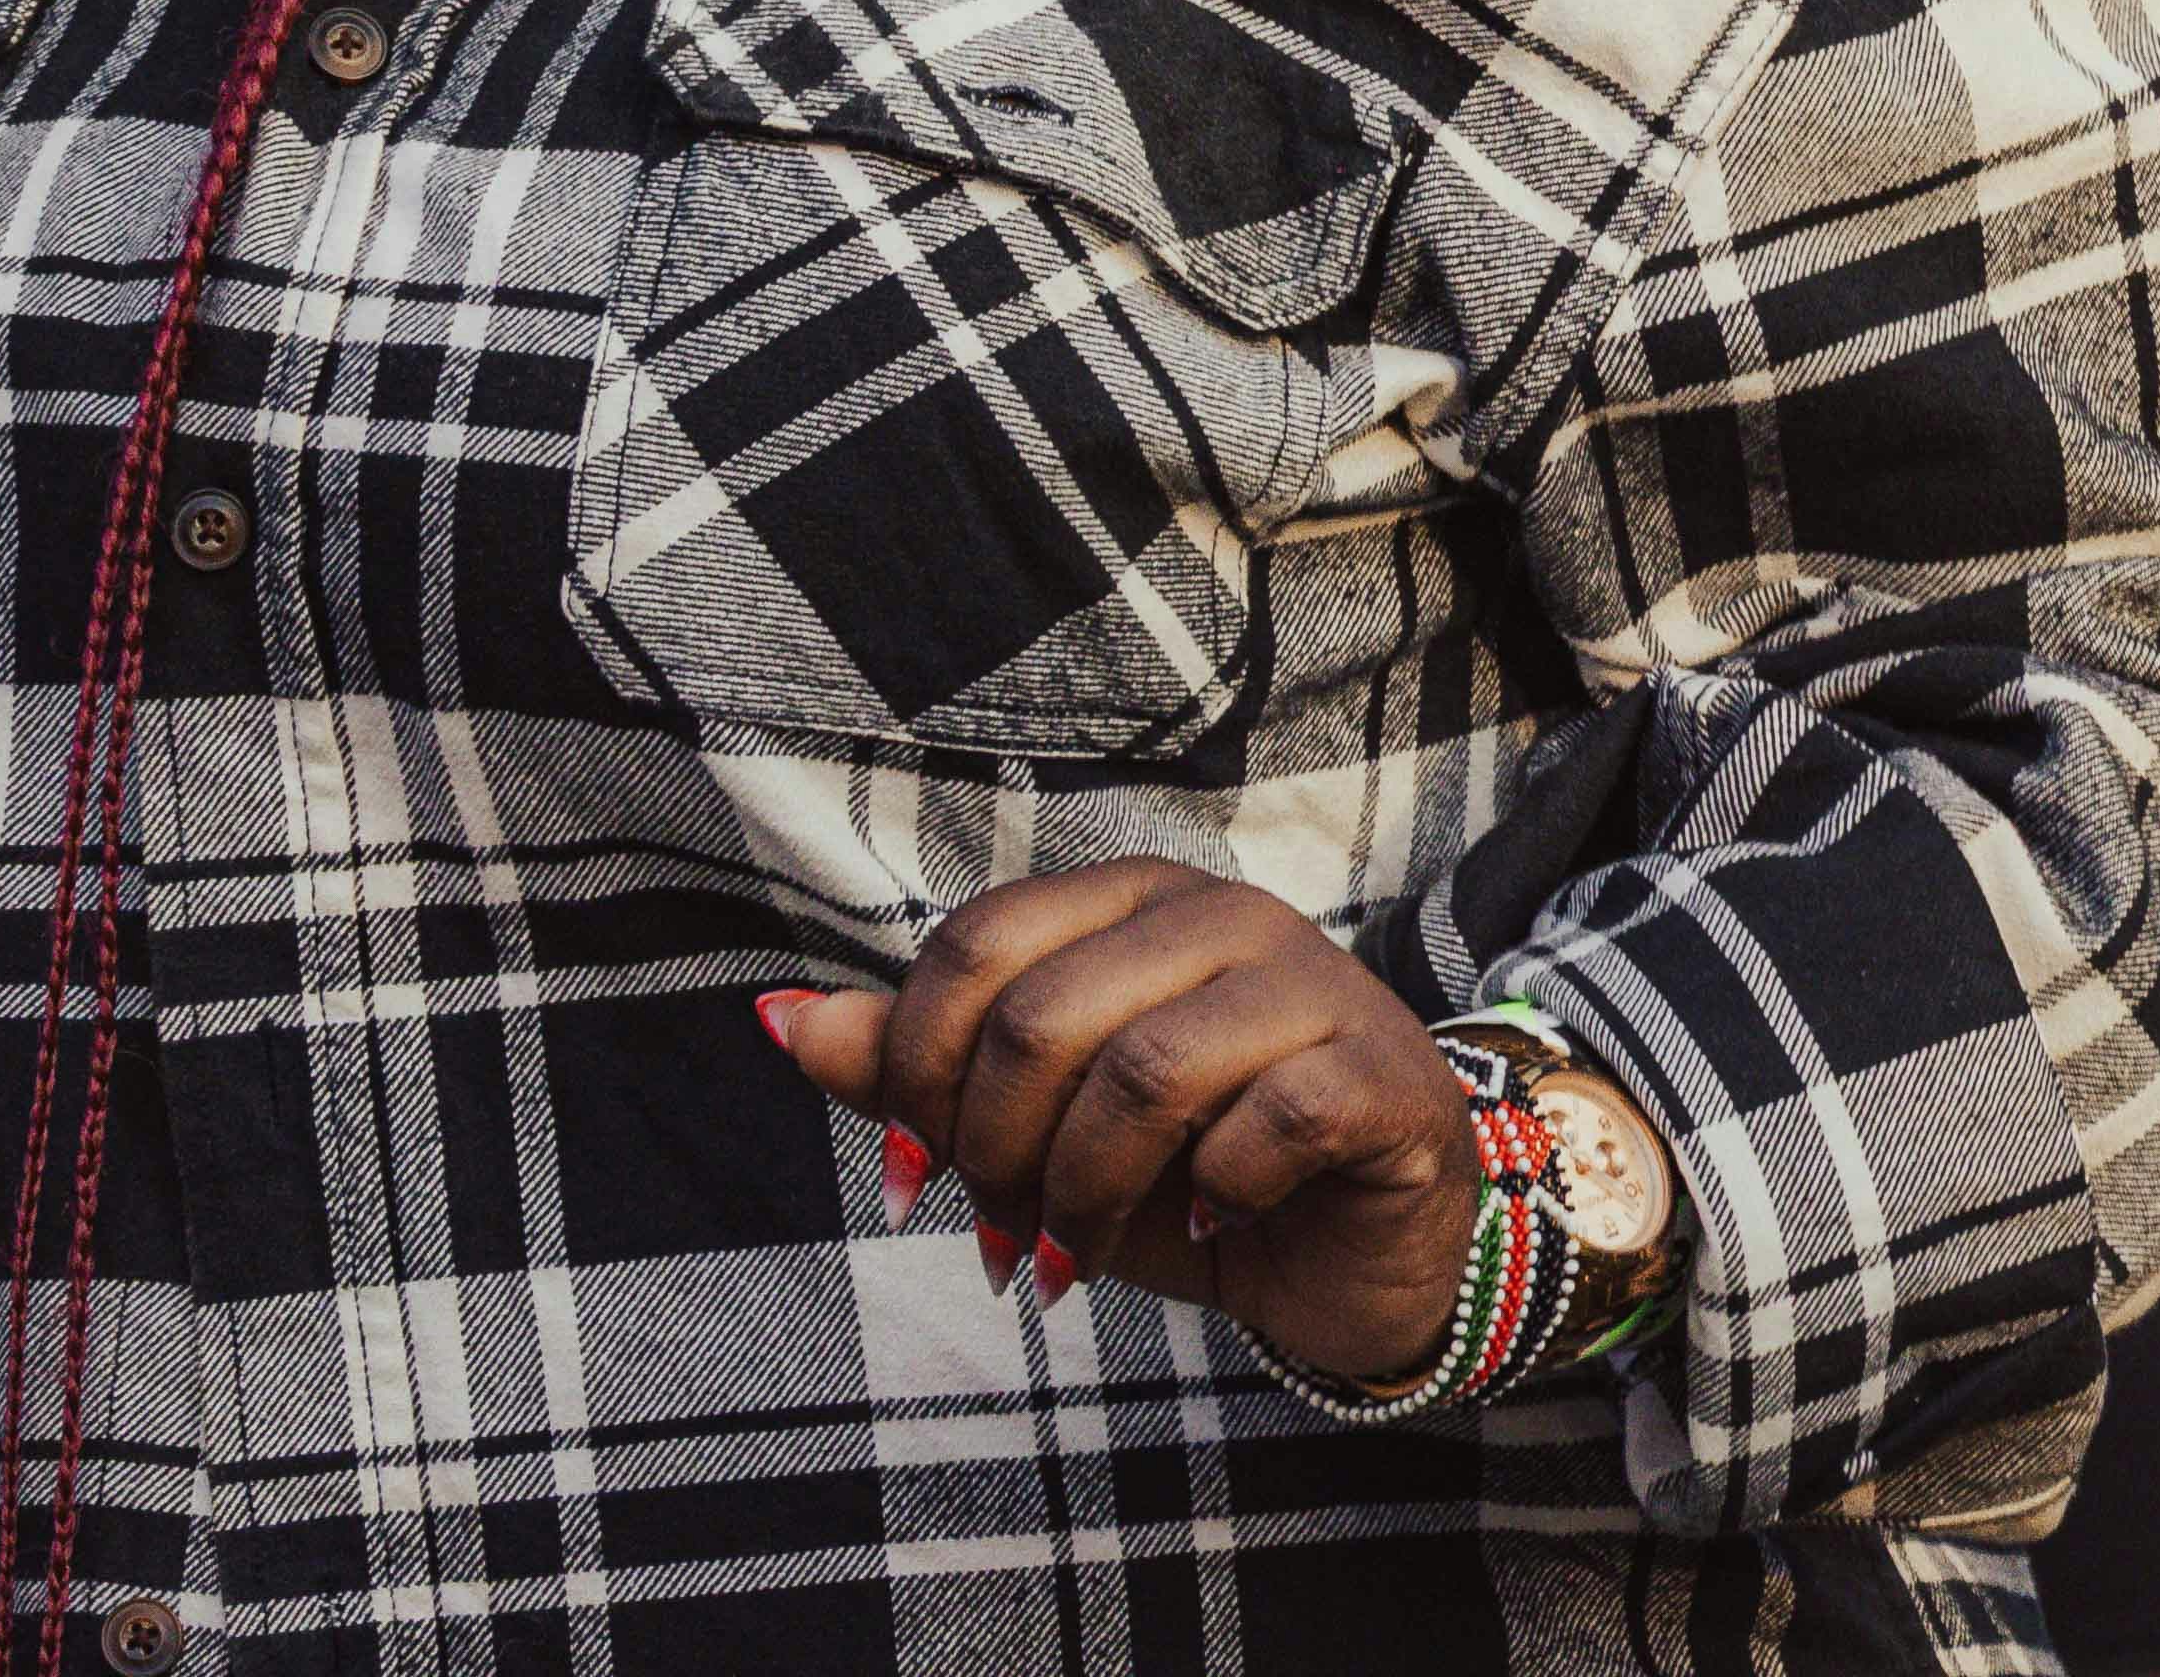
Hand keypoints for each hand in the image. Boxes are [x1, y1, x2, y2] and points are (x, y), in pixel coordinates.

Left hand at [767, 862, 1487, 1384]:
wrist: (1357, 1256)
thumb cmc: (1188, 1176)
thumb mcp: (1034, 1132)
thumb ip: (915, 1070)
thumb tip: (779, 1020)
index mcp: (1127, 903)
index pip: (977, 947)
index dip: (915, 1072)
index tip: (912, 1176)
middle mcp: (1220, 916)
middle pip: (1044, 1016)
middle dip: (998, 1155)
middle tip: (1004, 1239)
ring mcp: (1313, 985)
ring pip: (1147, 1071)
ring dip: (1086, 1194)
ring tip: (1077, 1258)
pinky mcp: (1381, 1073)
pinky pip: (1268, 1122)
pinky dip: (1211, 1198)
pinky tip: (1205, 1226)